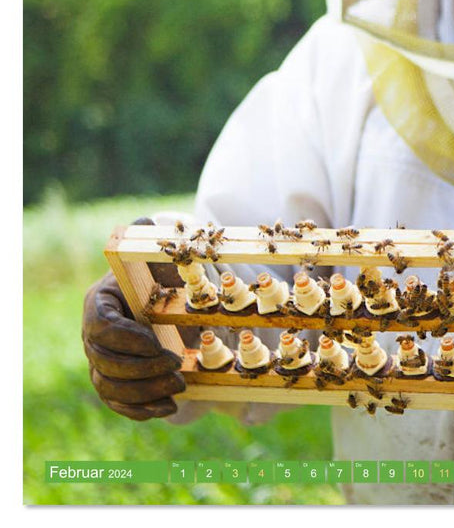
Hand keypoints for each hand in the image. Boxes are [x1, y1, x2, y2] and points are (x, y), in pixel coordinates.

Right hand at [82, 218, 185, 419]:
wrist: (162, 301)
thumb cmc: (160, 277)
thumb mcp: (160, 260)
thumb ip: (151, 244)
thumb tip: (146, 224)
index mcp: (99, 302)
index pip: (100, 326)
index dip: (127, 339)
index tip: (157, 343)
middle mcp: (93, 335)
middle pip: (104, 361)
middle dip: (141, 369)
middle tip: (176, 367)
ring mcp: (100, 360)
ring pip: (110, 385)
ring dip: (145, 391)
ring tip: (180, 387)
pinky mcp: (113, 382)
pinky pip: (117, 403)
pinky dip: (141, 410)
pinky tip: (169, 407)